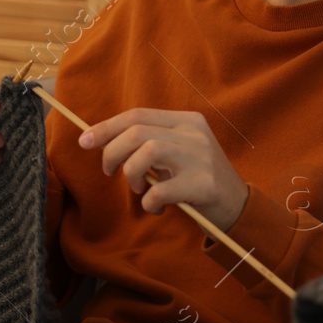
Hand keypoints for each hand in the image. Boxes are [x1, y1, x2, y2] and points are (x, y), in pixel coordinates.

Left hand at [77, 108, 249, 229]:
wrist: (238, 206)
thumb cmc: (197, 179)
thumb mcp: (178, 152)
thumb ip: (150, 142)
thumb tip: (104, 141)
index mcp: (187, 120)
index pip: (138, 114)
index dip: (106, 127)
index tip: (84, 141)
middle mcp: (194, 134)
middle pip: (138, 131)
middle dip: (112, 152)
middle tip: (109, 172)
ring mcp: (201, 158)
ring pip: (147, 152)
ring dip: (131, 173)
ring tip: (138, 189)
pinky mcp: (205, 184)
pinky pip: (161, 190)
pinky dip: (149, 202)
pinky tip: (156, 207)